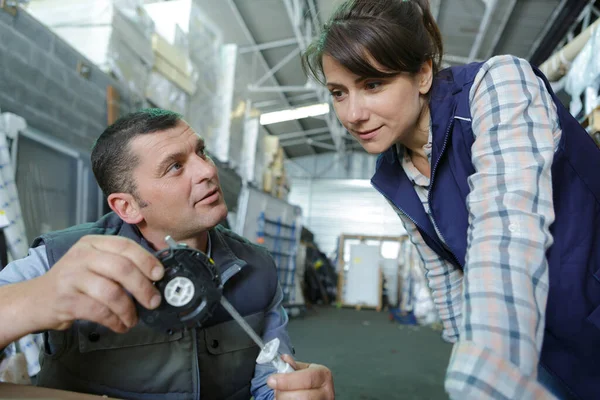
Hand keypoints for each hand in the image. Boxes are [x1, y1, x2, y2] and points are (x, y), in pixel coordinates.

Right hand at [34, 235, 163, 332]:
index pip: (125, 246)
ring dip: (129, 309)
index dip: (146, 260)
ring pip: (112, 292)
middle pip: (122, 268)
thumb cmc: (73, 282)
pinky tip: (120, 326)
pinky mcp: (66, 300)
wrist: (35, 299)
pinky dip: (115, 321)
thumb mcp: (93, 263)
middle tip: (154, 301)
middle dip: (143, 287)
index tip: (160, 275)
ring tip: (133, 319)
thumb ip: (119, 264)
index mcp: (92, 243)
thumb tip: (155, 276)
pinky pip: (99, 311)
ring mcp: (71, 277)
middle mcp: (81, 256)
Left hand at [267, 354, 334, 399]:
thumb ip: (292, 366)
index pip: (307, 378)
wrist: (320, 393)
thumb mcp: (304, 369)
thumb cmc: (311, 381)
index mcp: (323, 376)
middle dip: (284, 394)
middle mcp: (326, 392)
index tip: (272, 380)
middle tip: (275, 391)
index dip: (287, 380)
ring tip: (280, 396)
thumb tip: (283, 360)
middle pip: (303, 396)